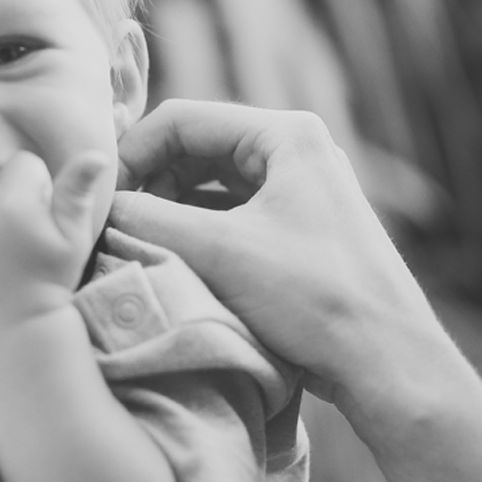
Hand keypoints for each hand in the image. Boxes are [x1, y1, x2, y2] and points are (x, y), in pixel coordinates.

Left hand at [0, 151, 112, 327]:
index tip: (42, 216)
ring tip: (3, 246)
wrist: (12, 323)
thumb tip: (97, 154)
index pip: (24, 162)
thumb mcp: (73, 236)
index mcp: (13, 199)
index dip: (39, 186)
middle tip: (23, 233)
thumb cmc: (50, 278)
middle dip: (11, 195)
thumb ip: (77, 191)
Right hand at [110, 102, 446, 413]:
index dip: (131, 154)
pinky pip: (228, 216)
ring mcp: (299, 192)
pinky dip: (193, 233)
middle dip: (148, 184)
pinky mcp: (297, 231)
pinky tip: (171, 262)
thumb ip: (145, 220)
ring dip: (167, 211)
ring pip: (207, 185)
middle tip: (112, 225)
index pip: (181, 119)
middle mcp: (296, 152)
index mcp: (286, 134)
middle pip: (193, 150)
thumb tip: (95, 208)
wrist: (385, 362)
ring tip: (135, 245)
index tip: (100, 200)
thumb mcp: (216, 251)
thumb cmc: (313, 298)